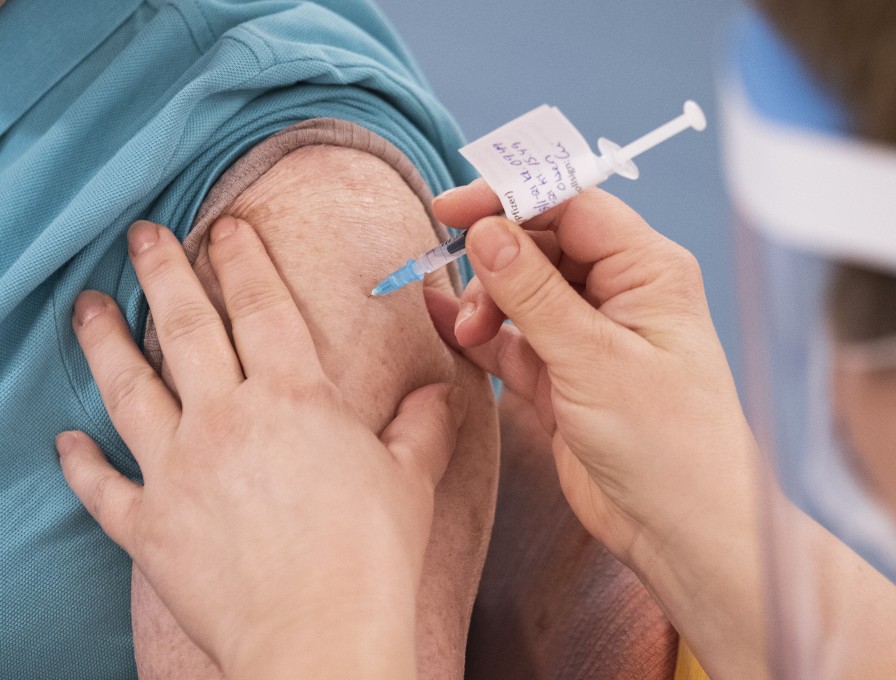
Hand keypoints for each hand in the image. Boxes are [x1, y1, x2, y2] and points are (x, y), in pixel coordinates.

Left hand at [57, 218, 464, 679]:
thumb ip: (422, 427)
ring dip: (106, 343)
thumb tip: (439, 394)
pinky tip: (64, 442)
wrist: (321, 635)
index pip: (262, 307)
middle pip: (187, 329)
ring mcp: (179, 471)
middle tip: (143, 234)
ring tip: (88, 307)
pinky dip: (80, 465)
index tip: (226, 225)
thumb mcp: (412, 478)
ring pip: (130, 390)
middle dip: (164, 273)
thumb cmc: (373, 555)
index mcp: (294, 398)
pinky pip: (103, 487)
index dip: (243, 260)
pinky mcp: (149, 526)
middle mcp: (226, 419)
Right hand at [425, 183, 756, 572]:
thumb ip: (534, 292)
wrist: (682, 530)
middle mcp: (620, 292)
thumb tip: (486, 230)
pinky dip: (482, 333)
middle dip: (495, 257)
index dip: (510, 199)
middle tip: (462, 286)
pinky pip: (513, 337)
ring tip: (470, 333)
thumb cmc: (669, 444)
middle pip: (541, 242)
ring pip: (522, 288)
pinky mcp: (564, 374)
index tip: (453, 209)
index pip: (571, 205)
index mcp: (647, 270)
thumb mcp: (594, 360)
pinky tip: (450, 328)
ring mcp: (589, 334)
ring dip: (487, 301)